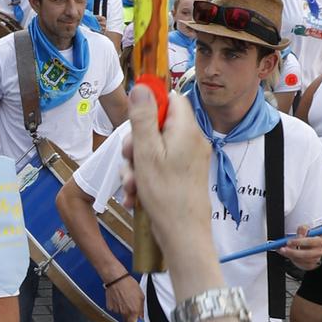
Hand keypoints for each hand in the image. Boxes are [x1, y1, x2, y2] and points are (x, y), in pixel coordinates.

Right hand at [105, 273, 144, 321]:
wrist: (116, 279)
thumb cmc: (128, 284)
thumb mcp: (140, 296)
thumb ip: (141, 308)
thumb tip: (141, 316)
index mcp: (134, 311)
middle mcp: (125, 312)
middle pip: (128, 321)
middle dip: (130, 317)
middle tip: (131, 309)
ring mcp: (116, 310)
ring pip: (121, 314)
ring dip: (123, 309)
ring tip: (125, 299)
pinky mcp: (110, 307)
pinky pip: (115, 309)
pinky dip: (117, 305)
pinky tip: (119, 298)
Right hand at [120, 85, 212, 254]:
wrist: (183, 235)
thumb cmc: (165, 195)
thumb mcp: (146, 152)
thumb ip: (142, 117)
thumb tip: (141, 86)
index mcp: (186, 130)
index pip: (172, 99)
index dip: (151, 106)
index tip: (134, 123)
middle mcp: (192, 141)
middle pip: (158, 126)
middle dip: (136, 143)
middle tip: (129, 160)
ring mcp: (189, 159)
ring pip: (155, 149)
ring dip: (137, 166)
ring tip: (131, 186)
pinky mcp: (184, 175)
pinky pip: (161, 167)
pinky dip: (146, 178)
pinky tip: (135, 195)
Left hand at [283, 227, 321, 271]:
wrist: (314, 248)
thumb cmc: (310, 238)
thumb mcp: (307, 231)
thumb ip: (303, 230)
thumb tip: (300, 231)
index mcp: (320, 241)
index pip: (310, 242)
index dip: (299, 241)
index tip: (289, 241)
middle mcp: (320, 251)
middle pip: (306, 254)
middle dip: (293, 252)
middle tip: (283, 249)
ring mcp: (316, 259)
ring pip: (302, 260)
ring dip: (291, 255)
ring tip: (284, 251)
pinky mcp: (311, 265)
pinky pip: (301, 264)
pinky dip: (293, 259)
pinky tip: (288, 255)